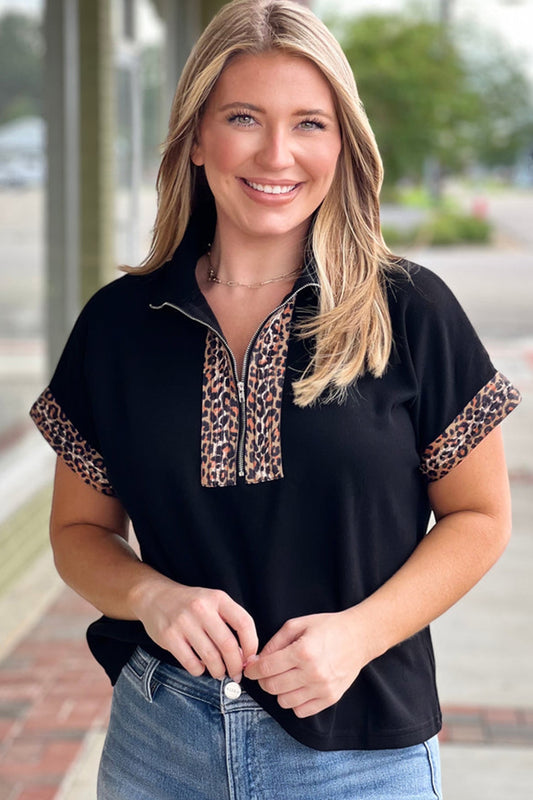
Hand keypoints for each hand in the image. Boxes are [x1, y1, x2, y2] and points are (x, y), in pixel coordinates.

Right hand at [131, 576, 257, 681]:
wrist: (155, 597)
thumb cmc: (191, 604)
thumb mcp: (213, 602)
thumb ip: (230, 622)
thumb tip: (245, 655)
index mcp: (218, 598)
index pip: (244, 623)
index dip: (251, 645)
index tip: (250, 658)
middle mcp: (202, 608)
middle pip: (228, 644)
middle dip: (236, 665)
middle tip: (236, 674)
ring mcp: (184, 622)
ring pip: (210, 657)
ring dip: (219, 671)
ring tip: (220, 673)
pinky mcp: (169, 636)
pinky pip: (191, 663)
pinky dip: (199, 670)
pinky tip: (200, 667)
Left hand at [244, 611, 366, 717]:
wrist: (359, 637)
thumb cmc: (328, 627)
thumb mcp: (297, 625)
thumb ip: (275, 643)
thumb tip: (257, 661)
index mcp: (302, 651)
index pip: (267, 668)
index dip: (253, 670)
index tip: (250, 669)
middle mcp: (312, 673)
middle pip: (273, 687)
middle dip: (263, 680)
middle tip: (266, 672)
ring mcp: (322, 688)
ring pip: (284, 702)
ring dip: (279, 691)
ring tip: (284, 679)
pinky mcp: (330, 698)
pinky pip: (301, 711)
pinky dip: (294, 702)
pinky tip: (298, 688)